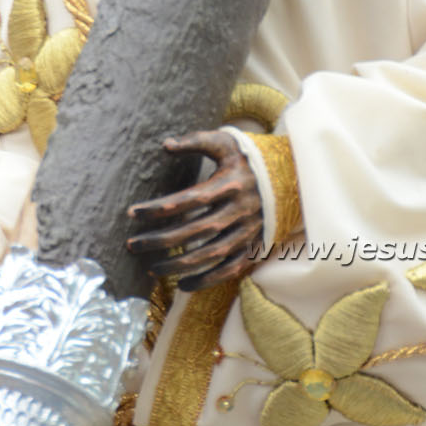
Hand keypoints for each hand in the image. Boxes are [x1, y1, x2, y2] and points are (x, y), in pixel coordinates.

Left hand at [126, 130, 263, 290]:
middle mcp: (239, 210)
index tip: (133, 213)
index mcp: (229, 184)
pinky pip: (231, 270)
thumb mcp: (226, 142)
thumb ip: (196, 141)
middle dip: (160, 240)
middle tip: (132, 245)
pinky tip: (183, 285)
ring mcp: (249, 232)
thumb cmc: (250, 158)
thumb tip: (165, 144)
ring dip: (179, 265)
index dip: (159, 208)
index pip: (188, 199)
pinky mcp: (256, 247)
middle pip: (194, 231)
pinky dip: (207, 280)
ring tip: (151, 268)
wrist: (292, 176)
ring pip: (210, 254)